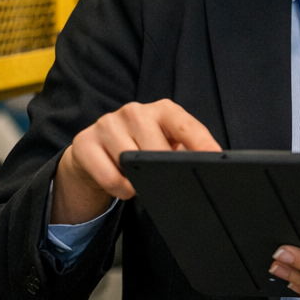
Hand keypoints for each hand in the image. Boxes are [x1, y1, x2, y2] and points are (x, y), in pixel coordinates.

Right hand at [52, 100, 220, 223]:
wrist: (94, 151)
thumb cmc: (140, 147)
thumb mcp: (166, 143)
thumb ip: (187, 150)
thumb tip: (211, 165)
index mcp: (162, 109)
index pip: (186, 125)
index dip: (202, 144)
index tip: (215, 160)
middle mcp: (135, 111)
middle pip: (158, 151)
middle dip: (165, 172)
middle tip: (164, 180)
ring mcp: (107, 124)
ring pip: (131, 164)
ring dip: (140, 183)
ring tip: (140, 181)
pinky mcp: (85, 142)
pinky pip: (110, 178)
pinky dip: (121, 190)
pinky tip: (123, 184)